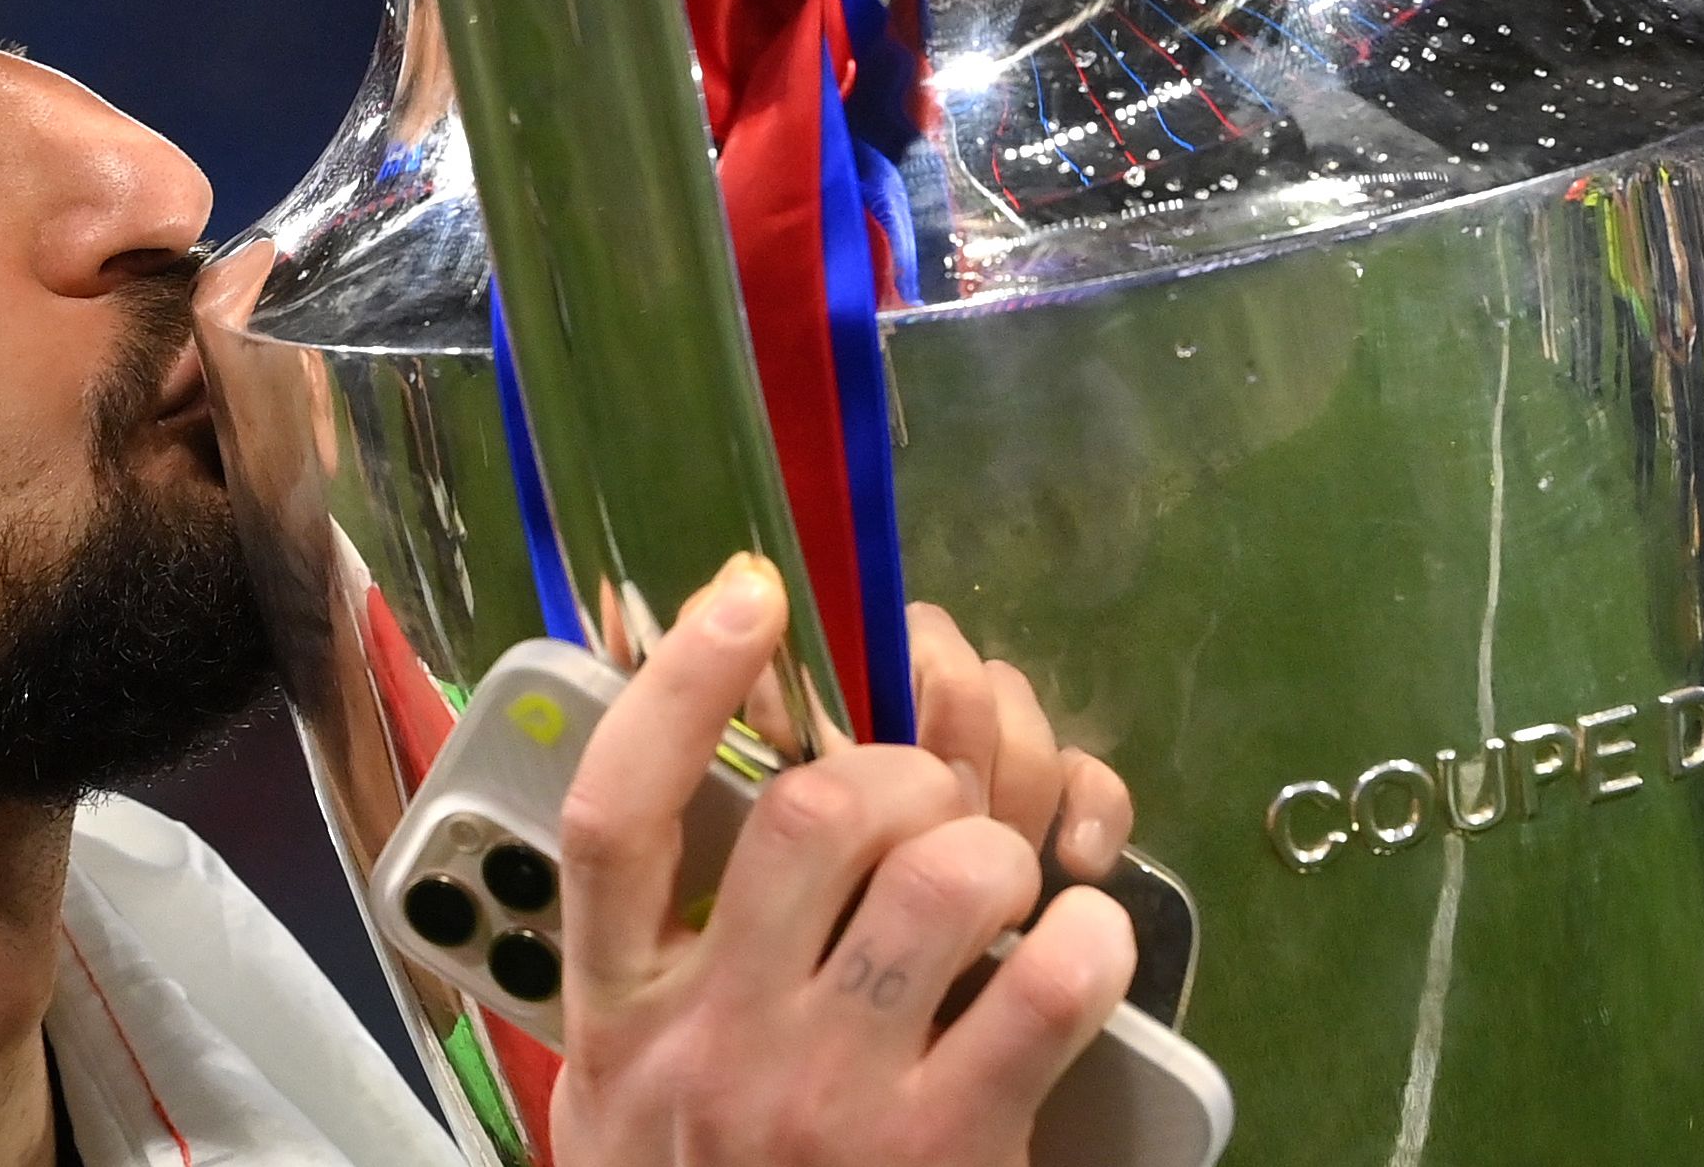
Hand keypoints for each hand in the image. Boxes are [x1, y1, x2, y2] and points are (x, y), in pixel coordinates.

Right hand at [549, 556, 1135, 1166]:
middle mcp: (712, 1047)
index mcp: (616, 1019)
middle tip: (929, 798)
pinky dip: (1087, 943)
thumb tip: (708, 787)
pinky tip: (1085, 947)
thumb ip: (651, 967)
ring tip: (1005, 883)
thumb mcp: (624, 1098)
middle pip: (807, 816)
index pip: (616, 815)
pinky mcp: (943, 1156)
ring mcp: (826, 1104)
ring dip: (995, 848)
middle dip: (900, 767)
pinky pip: (1042, 992)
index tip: (746, 592)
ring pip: (937, 879)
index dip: (678, 683)